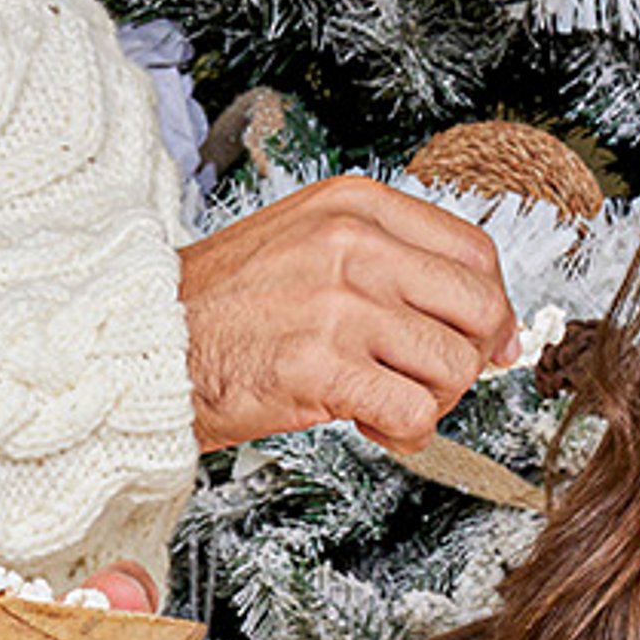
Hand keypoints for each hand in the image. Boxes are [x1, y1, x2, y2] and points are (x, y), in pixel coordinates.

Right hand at [180, 176, 518, 453]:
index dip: (492, 306)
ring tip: (389, 404)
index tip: (488, 340)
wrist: (147, 344)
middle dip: (470, 359)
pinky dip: (405, 432)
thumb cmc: (226, 306)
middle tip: (435, 380)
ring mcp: (338, 304)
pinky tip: (371, 426)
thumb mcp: (309, 246)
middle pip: (477, 308)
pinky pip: (413, 411)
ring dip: (433, 400)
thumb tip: (486, 320)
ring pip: (452, 365)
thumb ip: (391, 266)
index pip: (474, 252)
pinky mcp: (322, 366)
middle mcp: (352, 245)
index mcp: (354, 206)